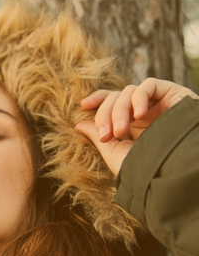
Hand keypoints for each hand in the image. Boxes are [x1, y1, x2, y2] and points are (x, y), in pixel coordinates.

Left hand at [75, 77, 197, 175]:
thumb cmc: (146, 167)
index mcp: (134, 127)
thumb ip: (98, 136)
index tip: (84, 105)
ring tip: (120, 132)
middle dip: (105, 114)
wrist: (174, 170)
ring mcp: (160, 104)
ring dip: (119, 110)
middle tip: (106, 135)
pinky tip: (139, 116)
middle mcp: (147, 114)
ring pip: (129, 91)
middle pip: (117, 97)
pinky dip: (138, 97)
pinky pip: (149, 85)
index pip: (114, 103)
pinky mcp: (174, 95)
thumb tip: (80, 124)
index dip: (99, 99)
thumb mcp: (115, 152)